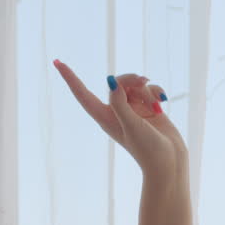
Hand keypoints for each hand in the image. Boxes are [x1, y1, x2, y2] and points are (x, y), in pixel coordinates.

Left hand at [53, 60, 188, 176]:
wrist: (169, 163)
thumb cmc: (148, 149)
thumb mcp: (132, 126)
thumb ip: (120, 103)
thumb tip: (111, 82)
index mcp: (104, 117)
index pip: (82, 94)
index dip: (70, 78)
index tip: (56, 62)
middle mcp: (116, 111)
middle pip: (116, 82)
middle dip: (130, 79)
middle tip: (143, 81)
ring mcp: (131, 109)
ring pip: (134, 84)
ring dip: (147, 89)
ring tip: (156, 106)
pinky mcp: (146, 107)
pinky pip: (148, 88)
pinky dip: (155, 91)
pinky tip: (162, 102)